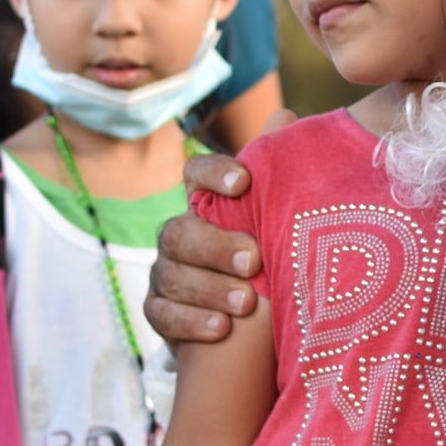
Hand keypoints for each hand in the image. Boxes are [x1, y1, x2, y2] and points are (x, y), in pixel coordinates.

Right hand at [142, 155, 262, 344]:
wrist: (251, 325)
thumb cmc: (268, 262)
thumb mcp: (278, 223)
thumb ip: (280, 176)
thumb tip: (286, 116)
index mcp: (205, 205)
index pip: (194, 175)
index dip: (213, 174)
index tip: (244, 182)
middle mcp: (179, 235)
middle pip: (181, 232)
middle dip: (216, 246)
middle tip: (254, 260)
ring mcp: (165, 273)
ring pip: (172, 275)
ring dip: (210, 288)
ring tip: (246, 302)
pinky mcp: (160, 312)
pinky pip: (163, 314)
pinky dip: (192, 321)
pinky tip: (221, 329)